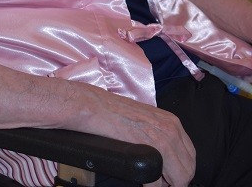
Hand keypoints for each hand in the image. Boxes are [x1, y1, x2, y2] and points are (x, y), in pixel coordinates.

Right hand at [69, 86, 195, 186]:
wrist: (95, 106)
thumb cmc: (114, 112)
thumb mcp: (146, 118)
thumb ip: (161, 134)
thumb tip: (166, 158)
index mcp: (172, 121)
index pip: (190, 156)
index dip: (180, 171)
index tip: (168, 176)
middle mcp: (171, 130)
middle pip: (188, 170)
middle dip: (175, 181)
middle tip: (159, 181)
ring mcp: (161, 140)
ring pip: (180, 178)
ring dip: (165, 185)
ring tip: (150, 182)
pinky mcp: (148, 150)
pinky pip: (157, 182)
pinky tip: (142, 183)